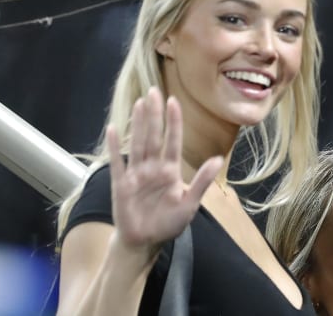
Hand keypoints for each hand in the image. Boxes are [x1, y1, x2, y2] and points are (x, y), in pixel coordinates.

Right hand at [106, 88, 222, 251]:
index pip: (172, 141)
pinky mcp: (121, 185)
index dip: (173, 122)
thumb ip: (201, 181)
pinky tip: (113, 129)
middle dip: (154, 114)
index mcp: (170, 171)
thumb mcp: (190, 204)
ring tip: (139, 103)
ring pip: (137, 144)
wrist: (145, 242)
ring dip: (138, 123)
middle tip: (153, 90)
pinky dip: (115, 147)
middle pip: (153, 136)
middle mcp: (153, 168)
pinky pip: (118, 163)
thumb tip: (218, 159)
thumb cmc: (168, 223)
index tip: (173, 101)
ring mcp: (136, 175)